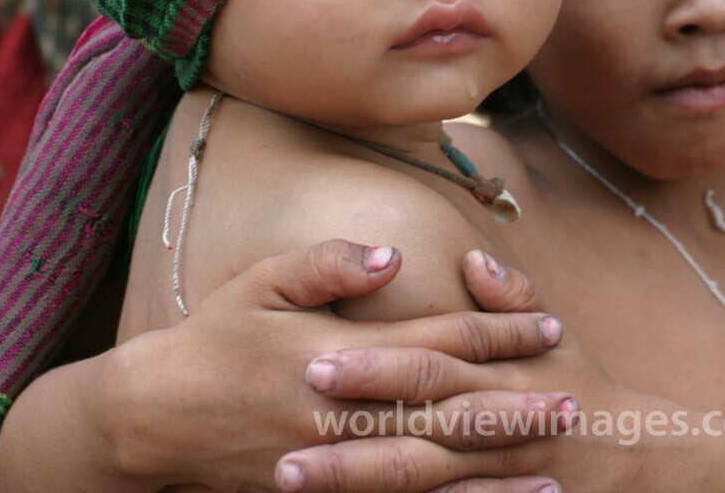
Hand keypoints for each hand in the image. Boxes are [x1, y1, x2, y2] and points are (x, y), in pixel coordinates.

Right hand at [100, 241, 572, 491]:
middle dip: (511, 408)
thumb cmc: (211, 339)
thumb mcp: (263, 283)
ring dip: (490, 470)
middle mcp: (344, 413)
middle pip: (444, 411)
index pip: (436, 342)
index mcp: (338, 353)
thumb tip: (395, 255)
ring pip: (427, 470)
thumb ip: (330, 265)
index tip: (547, 325)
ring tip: (550, 469)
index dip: (495, 334)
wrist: (152, 418)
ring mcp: (334, 464)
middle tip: (572, 404)